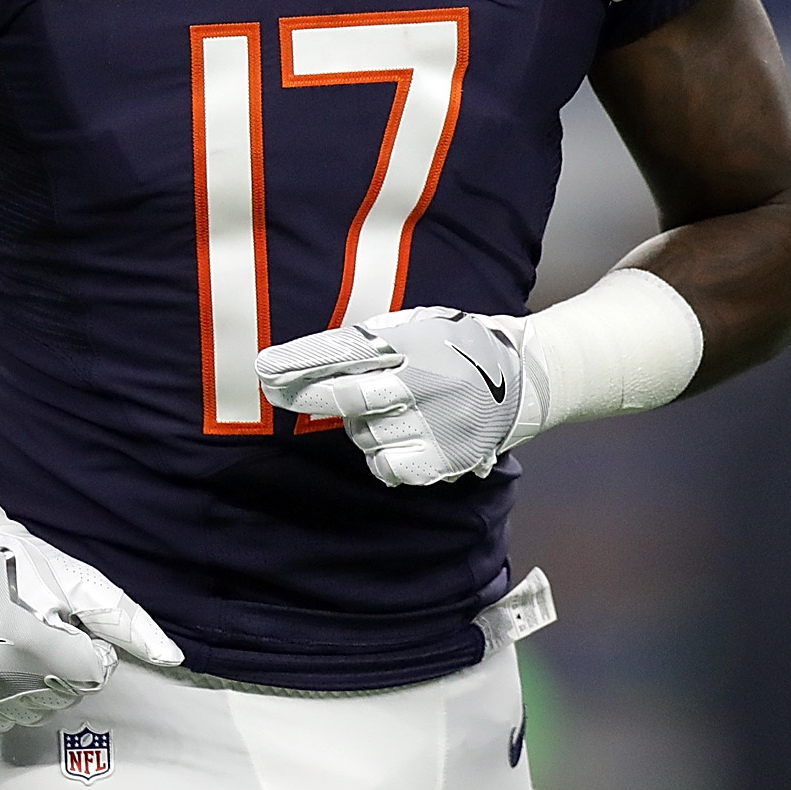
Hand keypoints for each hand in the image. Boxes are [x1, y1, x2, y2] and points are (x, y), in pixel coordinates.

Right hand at [0, 505, 181, 732]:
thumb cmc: (16, 563)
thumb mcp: (76, 582)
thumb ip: (125, 623)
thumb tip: (171, 658)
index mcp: (26, 639)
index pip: (92, 675)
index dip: (90, 649)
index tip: (69, 626)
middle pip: (67, 695)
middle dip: (66, 666)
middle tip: (39, 628)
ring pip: (38, 709)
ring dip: (38, 682)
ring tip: (15, 643)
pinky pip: (4, 717)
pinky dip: (8, 695)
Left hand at [255, 306, 532, 485]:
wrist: (526, 379)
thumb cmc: (459, 345)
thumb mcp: (422, 323)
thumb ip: (375, 339)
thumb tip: (315, 358)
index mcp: (418, 343)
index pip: (349, 353)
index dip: (302, 362)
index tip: (264, 368)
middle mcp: (427, 382)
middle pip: (350, 396)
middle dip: (306, 395)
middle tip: (276, 391)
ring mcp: (436, 423)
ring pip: (365, 434)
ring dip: (363, 425)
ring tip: (394, 409)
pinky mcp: (443, 459)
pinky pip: (386, 466)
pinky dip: (384, 456)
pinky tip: (404, 438)